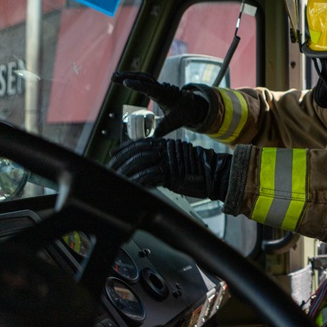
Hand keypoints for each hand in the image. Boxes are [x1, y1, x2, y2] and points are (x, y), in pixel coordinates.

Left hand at [108, 138, 230, 200]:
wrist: (216, 174)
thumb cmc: (199, 169)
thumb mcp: (179, 157)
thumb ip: (163, 158)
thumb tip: (146, 165)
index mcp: (167, 143)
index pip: (140, 142)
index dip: (124, 148)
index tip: (113, 153)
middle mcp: (166, 149)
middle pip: (136, 152)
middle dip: (121, 161)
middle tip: (111, 168)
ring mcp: (168, 161)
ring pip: (140, 163)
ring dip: (126, 171)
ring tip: (118, 178)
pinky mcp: (170, 174)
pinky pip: (149, 176)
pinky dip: (137, 180)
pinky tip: (131, 184)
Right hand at [112, 72, 209, 136]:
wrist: (193, 106)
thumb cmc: (183, 114)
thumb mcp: (174, 123)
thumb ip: (162, 130)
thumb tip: (151, 139)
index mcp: (165, 95)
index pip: (150, 88)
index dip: (138, 85)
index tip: (127, 82)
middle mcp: (161, 88)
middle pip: (144, 79)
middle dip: (129, 77)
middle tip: (114, 77)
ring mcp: (159, 86)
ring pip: (144, 77)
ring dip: (129, 75)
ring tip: (114, 76)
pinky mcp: (156, 87)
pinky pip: (144, 79)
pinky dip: (134, 77)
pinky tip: (123, 78)